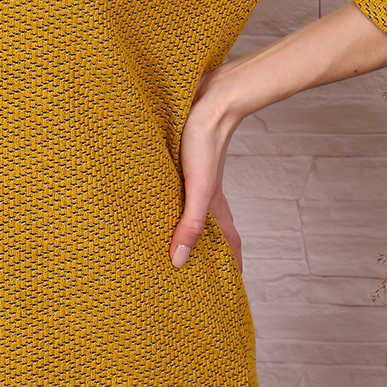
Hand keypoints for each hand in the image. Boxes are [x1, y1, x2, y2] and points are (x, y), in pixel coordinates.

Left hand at [169, 68, 242, 271]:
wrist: (209, 98)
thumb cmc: (204, 141)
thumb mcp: (198, 187)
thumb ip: (190, 222)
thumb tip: (179, 260)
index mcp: (215, 206)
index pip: (230, 244)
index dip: (232, 266)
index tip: (230, 288)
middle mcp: (206, 196)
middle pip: (210, 231)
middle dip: (206, 254)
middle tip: (193, 275)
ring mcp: (194, 179)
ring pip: (192, 211)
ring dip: (185, 228)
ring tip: (169, 244)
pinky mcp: (181, 162)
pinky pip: (177, 190)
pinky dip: (170, 203)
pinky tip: (155, 200)